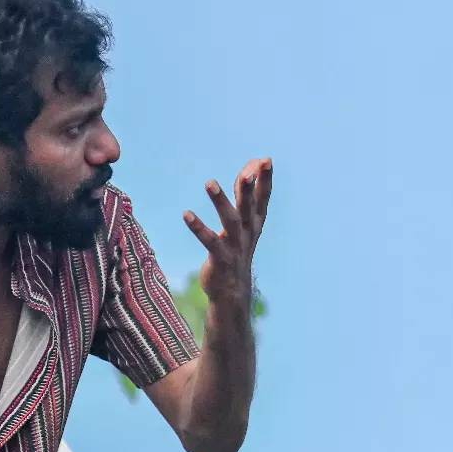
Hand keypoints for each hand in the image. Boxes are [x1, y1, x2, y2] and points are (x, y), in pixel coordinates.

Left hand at [185, 157, 271, 310]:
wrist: (233, 291)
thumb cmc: (237, 248)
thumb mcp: (244, 220)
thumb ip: (245, 193)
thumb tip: (252, 164)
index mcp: (254, 222)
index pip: (263, 197)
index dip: (265, 179)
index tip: (266, 159)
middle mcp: (248, 232)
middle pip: (249, 207)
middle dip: (249, 189)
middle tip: (249, 172)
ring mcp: (235, 246)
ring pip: (230, 221)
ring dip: (221, 202)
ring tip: (210, 182)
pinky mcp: (220, 259)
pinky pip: (209, 241)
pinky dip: (198, 227)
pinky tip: (186, 213)